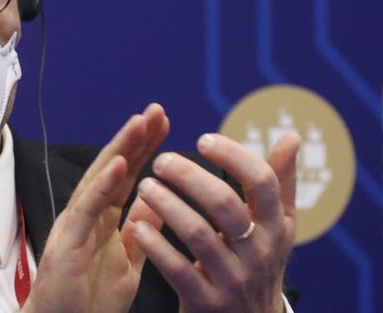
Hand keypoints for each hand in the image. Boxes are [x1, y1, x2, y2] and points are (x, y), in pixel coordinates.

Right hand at [22, 103, 168, 312]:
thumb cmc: (88, 303)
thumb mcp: (126, 264)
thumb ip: (138, 233)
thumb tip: (155, 203)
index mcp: (101, 221)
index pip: (126, 177)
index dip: (143, 150)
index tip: (164, 124)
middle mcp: (86, 217)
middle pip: (112, 169)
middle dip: (134, 139)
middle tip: (156, 110)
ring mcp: (75, 227)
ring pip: (99, 180)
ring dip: (120, 149)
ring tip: (140, 123)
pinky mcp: (68, 243)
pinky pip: (87, 209)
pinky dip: (102, 185)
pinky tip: (119, 164)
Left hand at [132, 132, 299, 312]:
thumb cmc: (257, 262)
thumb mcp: (276, 227)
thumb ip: (278, 182)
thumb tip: (292, 136)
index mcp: (276, 227)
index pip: (262, 183)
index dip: (233, 156)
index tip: (202, 139)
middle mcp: (258, 252)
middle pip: (225, 205)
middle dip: (189, 177)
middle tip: (161, 160)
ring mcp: (233, 279)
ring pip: (198, 234)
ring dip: (167, 205)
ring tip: (144, 186)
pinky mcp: (206, 302)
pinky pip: (178, 270)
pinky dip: (156, 245)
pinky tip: (138, 225)